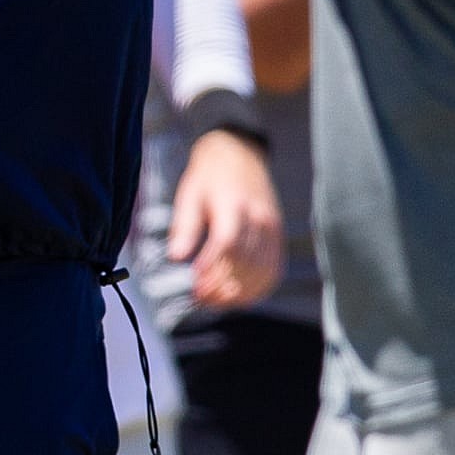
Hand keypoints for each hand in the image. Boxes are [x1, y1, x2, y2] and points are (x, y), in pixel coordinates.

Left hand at [169, 129, 283, 310]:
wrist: (240, 153)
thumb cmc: (209, 176)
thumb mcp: (190, 194)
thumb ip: (185, 226)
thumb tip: (176, 257)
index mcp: (233, 204)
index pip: (227, 242)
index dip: (212, 267)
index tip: (194, 284)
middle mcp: (258, 217)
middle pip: (245, 261)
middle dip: (222, 286)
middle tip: (199, 298)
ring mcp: (272, 227)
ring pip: (261, 270)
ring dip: (238, 293)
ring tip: (215, 301)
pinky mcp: (278, 235)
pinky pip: (273, 269)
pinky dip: (258, 288)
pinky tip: (239, 297)